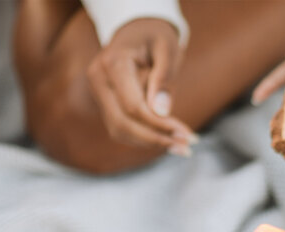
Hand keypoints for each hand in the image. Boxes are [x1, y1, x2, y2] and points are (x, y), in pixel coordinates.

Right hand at [87, 18, 196, 153]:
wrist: (137, 31)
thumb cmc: (156, 37)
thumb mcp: (167, 49)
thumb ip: (164, 79)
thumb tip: (161, 113)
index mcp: (112, 63)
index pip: (133, 106)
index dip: (159, 125)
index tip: (186, 134)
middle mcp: (99, 80)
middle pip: (123, 124)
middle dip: (155, 139)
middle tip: (186, 147)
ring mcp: (98, 94)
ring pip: (120, 131)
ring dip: (150, 143)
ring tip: (181, 147)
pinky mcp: (105, 105)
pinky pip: (122, 130)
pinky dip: (144, 138)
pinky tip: (167, 140)